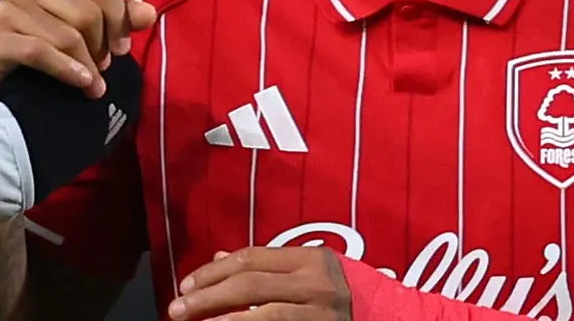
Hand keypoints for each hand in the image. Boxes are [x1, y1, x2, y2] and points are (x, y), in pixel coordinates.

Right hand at [0, 0, 156, 99]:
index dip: (119, 20)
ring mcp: (5, 7)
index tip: (121, 48)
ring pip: (67, 35)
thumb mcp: (88, 27)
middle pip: (87, 12)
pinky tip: (80, 84)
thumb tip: (148, 13)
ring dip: (87, 66)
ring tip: (92, 84)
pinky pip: (40, 52)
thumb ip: (119, 16)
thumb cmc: (46, 45)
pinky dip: (66, 70)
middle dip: (101, 46)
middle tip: (101, 67)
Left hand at [169, 247, 352, 319]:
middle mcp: (316, 284)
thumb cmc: (352, 294)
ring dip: (222, 320)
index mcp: (311, 259)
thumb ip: (270, 266)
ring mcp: (321, 314)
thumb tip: (220, 259)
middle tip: (177, 307)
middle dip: (207, 296)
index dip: (214, 271)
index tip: (187, 283)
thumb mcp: (315, 271)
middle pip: (249, 285)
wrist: (396, 319)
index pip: (251, 259)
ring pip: (261, 316)